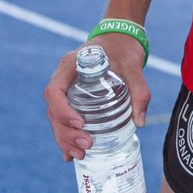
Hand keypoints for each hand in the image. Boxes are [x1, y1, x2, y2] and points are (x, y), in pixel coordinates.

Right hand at [42, 34, 149, 162]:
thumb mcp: (134, 66)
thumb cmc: (124, 48)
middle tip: (86, 145)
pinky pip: (61, 118)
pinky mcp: (72, 96)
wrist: (120, 37)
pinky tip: (69, 155)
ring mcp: (65, 88)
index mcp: (71, 66)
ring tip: (79, 155)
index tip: (80, 123)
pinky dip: (65, 136)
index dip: (62, 110)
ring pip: (55, 118)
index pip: (54, 91)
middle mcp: (63, 77)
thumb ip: (139, 91)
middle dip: (66, 132)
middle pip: (53, 110)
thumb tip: (140, 122)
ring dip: (64, 138)